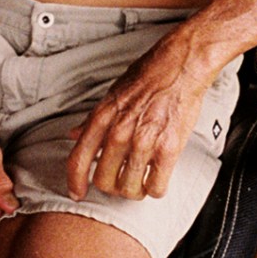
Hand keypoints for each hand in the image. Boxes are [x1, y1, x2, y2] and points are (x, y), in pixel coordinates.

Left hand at [67, 33, 211, 201]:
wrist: (181, 65)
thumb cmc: (149, 75)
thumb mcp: (112, 94)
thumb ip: (93, 119)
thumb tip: (75, 134)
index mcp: (103, 118)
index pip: (78, 160)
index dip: (75, 182)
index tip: (78, 192)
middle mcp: (119, 132)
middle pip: (103, 180)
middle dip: (111, 186)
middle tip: (120, 181)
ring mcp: (144, 142)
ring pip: (129, 188)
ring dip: (134, 191)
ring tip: (140, 181)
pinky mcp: (168, 149)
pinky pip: (156, 186)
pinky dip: (156, 189)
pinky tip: (157, 179)